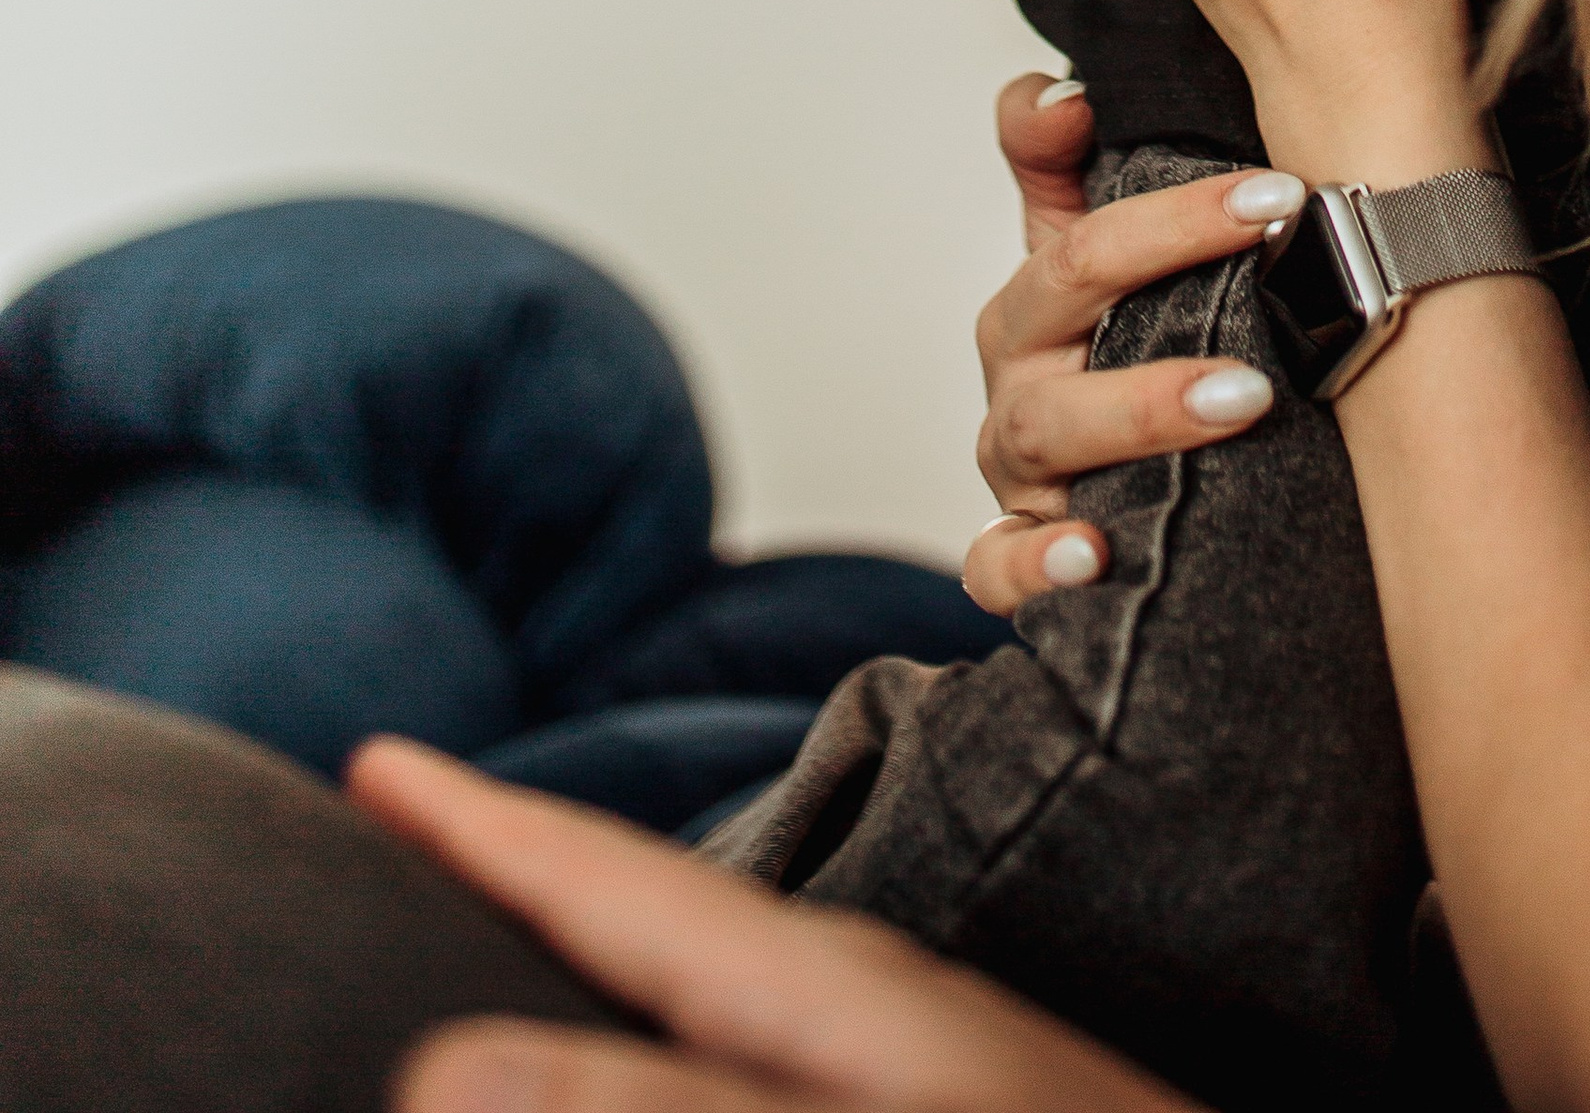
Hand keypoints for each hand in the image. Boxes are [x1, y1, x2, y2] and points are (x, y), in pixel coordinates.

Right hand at [351, 740, 1190, 1112]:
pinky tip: (700, 1033)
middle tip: (416, 820)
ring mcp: (926, 1064)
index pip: (621, 894)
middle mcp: (875, 1018)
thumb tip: (442, 1064)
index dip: (488, 833)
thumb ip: (675, 1109)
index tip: (375, 762)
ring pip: (730, 991)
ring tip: (525, 916)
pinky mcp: (964, 1095)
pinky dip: (712, 1022)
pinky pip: (794, 1042)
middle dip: (531, 879)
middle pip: (660, 932)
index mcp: (839, 1004)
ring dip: (621, 951)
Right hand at [960, 71, 1304, 617]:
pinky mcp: (1018, 555)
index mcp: (1036, 299)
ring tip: (1238, 404)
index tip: (1278, 195)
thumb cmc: (1118, 344)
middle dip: (1163, 299)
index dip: (1173, 214)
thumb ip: (1068, 158)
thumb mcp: (1096, 247)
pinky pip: (998, 568)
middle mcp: (1019, 377)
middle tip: (1267, 318)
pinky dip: (1033, 567)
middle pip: (1059, 326)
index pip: (1084, 240)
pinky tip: (1092, 557)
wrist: (1112, 476)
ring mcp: (1017, 470)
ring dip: (1137, 416)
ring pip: (1044, 438)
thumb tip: (1067, 93)